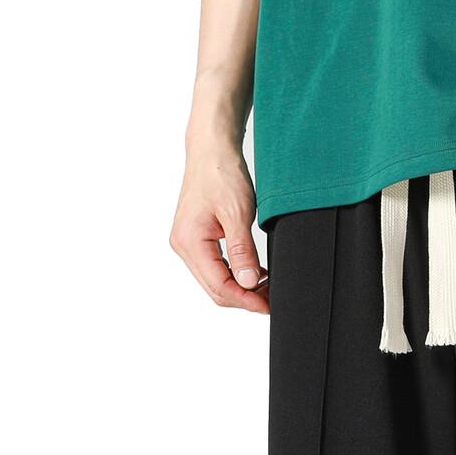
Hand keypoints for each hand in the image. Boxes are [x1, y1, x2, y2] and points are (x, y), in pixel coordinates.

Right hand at [170, 136, 269, 313]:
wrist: (212, 149)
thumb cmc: (221, 172)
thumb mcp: (237, 213)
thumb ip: (243, 251)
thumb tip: (249, 283)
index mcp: (189, 241)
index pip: (219, 286)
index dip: (246, 300)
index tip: (268, 305)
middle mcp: (184, 246)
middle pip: (216, 289)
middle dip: (245, 298)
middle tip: (272, 298)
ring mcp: (189, 244)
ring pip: (216, 281)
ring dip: (242, 288)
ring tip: (267, 287)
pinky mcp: (197, 239)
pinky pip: (216, 267)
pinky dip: (236, 275)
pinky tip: (255, 274)